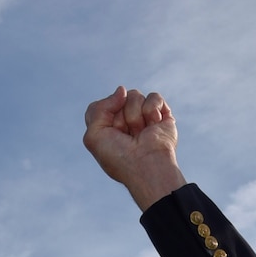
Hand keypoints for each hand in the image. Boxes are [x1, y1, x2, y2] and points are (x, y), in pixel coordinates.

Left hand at [83, 86, 185, 210]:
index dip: (104, 115)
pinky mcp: (161, 114)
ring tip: (141, 133)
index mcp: (109, 127)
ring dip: (135, 116)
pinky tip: (154, 125)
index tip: (111, 133)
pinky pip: (154, 97)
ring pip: (134, 95)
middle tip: (127, 135)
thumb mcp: (93, 136)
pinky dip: (152, 110)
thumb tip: (122, 90)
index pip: (101, 106)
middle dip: (121, 116)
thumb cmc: (119, 157)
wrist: (146, 166)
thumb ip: (96, 109)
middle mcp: (126, 120)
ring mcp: (144, 116)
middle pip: (119, 98)